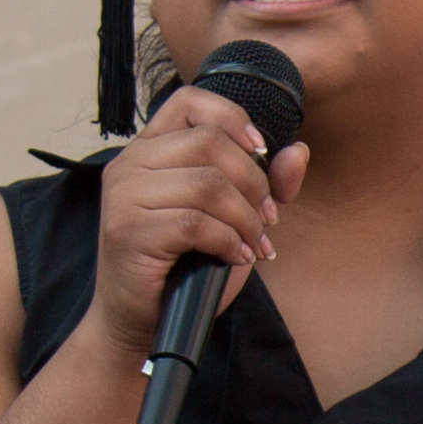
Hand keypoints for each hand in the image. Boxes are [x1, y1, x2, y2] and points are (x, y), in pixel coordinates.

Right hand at [79, 79, 308, 371]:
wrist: (139, 321)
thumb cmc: (183, 267)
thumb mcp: (232, 218)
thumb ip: (265, 184)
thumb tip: (298, 150)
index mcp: (148, 149)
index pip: (190, 102)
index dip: (233, 118)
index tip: (260, 152)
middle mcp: (128, 164)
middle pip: (209, 143)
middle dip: (253, 181)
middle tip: (266, 219)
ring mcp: (123, 196)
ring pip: (207, 184)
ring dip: (245, 217)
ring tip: (253, 243)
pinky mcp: (128, 231)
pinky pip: (196, 222)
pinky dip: (228, 241)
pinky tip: (235, 257)